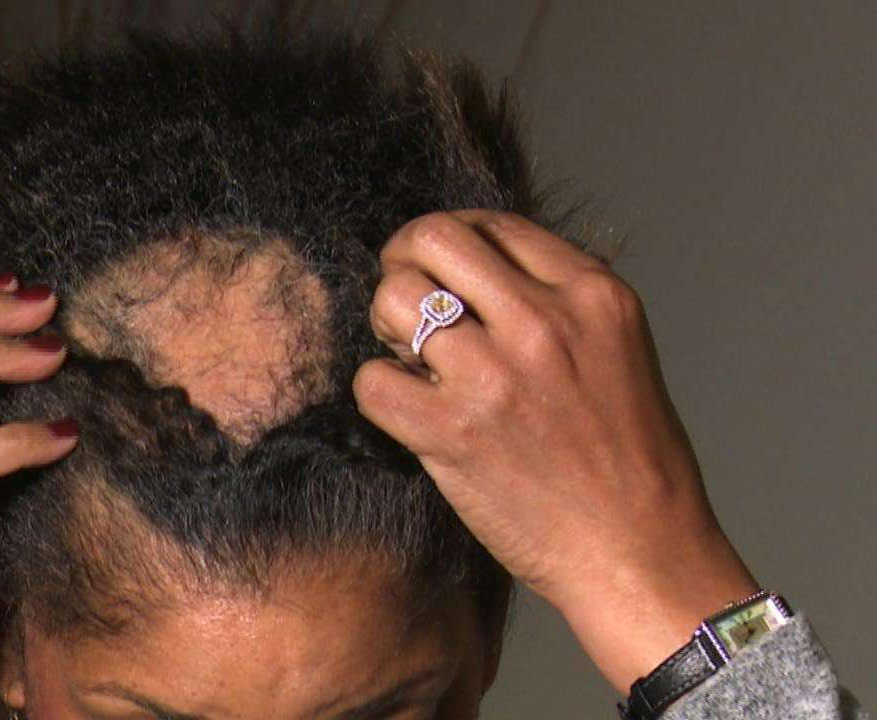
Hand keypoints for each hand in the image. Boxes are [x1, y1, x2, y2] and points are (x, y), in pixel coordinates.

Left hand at [354, 211, 757, 693]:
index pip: (491, 224)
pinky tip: (410, 413)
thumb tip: (477, 276)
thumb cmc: (631, 462)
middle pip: (432, 238)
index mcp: (591, 293)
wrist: (639, 552)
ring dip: (387, 327)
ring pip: (393, 297)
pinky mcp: (454, 432)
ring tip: (412, 363)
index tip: (443, 277)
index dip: (452, 245)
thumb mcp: (617, 351)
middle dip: (404, 264)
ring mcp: (496, 374)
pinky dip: (379, 394)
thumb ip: (556, 303)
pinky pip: (372, 381)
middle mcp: (544, 320)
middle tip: (408, 308)